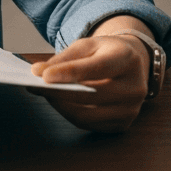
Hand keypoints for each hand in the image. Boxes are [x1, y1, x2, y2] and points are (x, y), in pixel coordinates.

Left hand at [28, 32, 150, 132]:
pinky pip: (89, 125)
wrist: (132, 64)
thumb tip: (38, 72)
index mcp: (127, 59)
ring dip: (61, 106)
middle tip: (35, 86)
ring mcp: (131, 109)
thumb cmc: (105, 53)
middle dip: (59, 92)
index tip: (44, 76)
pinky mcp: (123, 124)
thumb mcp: (86, 46)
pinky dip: (70, 114)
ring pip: (87, 115)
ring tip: (45, 94)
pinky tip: (60, 103)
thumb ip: (63, 59)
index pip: (97, 68)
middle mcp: (134, 87)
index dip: (69, 73)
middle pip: (91, 95)